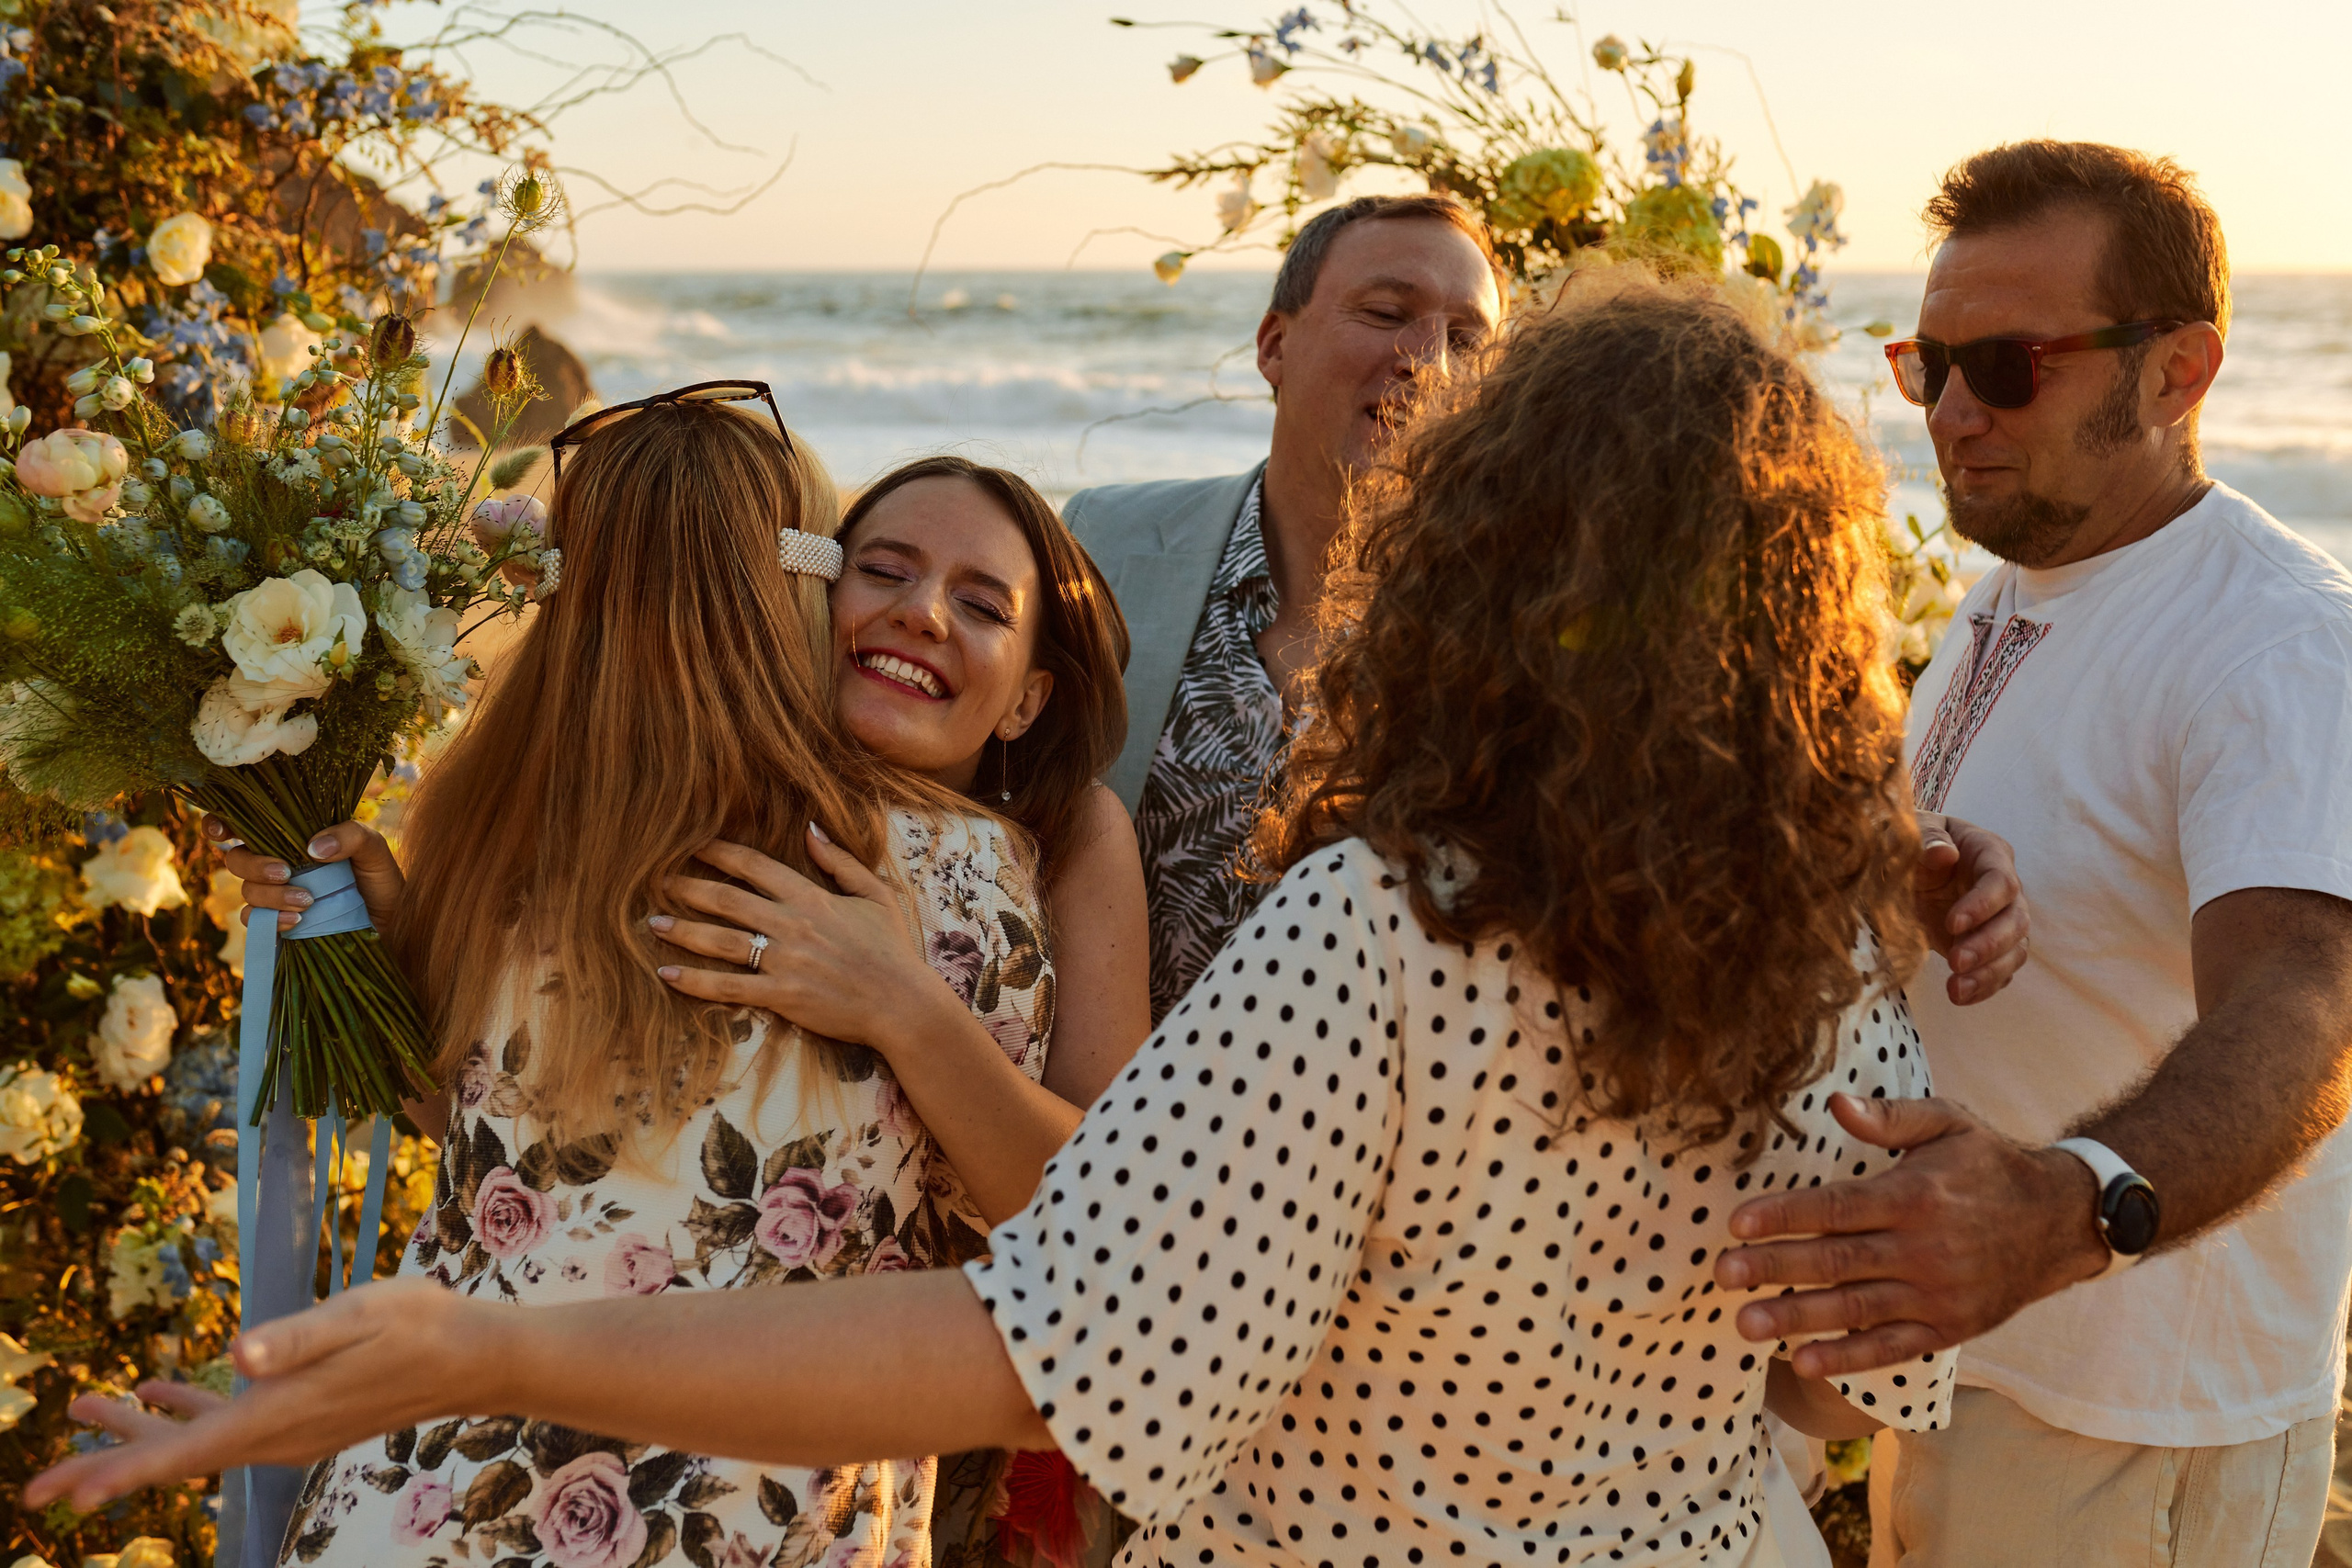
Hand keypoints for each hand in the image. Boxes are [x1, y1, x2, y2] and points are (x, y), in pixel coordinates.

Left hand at [24, 1278, 492, 1512]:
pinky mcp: (302, 1419)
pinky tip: (161, 1390)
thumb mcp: (360, 1315)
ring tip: (83, 1412)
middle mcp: (279, 1435)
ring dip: (139, 1435)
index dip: (120, 1471)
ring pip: (198, 1444)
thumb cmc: (423, 1326)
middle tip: (39, 1486)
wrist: (478, 1359)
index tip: (62, 1493)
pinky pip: (228, 1428)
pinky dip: (187, 1415)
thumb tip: (237, 1354)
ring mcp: (290, 1432)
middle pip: (179, 1459)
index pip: (187, 1451)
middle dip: (108, 1465)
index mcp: (283, 1412)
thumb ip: (298, 1337)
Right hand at [202, 815, 404, 934]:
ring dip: (271, 895)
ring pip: (246, 890)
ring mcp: (275, 896)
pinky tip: (296, 921)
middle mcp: (278, 864)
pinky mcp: (277, 924)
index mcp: (293, 838)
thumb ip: (351, 836)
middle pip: (237, 858)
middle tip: (286, 872)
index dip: (221, 823)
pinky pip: (255, 921)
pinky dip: (271, 919)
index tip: (222, 830)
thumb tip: (313, 847)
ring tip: (307, 901)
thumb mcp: (374, 851)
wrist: (392, 926)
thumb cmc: (382, 882)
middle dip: (254, 864)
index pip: (246, 825)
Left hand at [652, 826, 952, 1050]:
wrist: (903, 1003)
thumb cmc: (893, 951)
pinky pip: (728, 987)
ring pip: (721, 941)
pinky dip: (695, 981)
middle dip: (688, 889)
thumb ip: (840, 862)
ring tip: (653, 924)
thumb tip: (810, 829)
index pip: (755, 867)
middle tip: (658, 882)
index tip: (693, 846)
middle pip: (727, 900)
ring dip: (683, 931)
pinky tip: (668, 975)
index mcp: (812, 898)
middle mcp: (791, 925)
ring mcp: (784, 961)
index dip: (720, 853)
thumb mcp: (875, 895)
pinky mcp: (780, 996)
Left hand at [1710, 1094, 2106, 1377]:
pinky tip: (1805, 1360)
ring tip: (1745, 1324)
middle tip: (1722, 1275)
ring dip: (1797, 1317)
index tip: (1736, 1224)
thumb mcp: (1949, 1123)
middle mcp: (1924, 1248)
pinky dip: (1849, 1357)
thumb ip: (1891, 1116)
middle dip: (1775, 1267)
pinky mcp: (1949, 1326)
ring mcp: (1936, 1293)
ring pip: (1856, 1308)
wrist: (2060, 1221)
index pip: (1837, 1207)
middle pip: (1837, 1260)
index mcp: (1915, 1195)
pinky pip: (1892, 1346)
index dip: (1784, 1215)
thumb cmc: (1990, 1165)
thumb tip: (1836, 1103)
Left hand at [1914, 811, 2030, 1004]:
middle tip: (1954, 962)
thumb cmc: (1913, 843)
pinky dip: (1985, 986)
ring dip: (1989, 973)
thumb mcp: (1911, 832)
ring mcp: (2001, 920)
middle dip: (1988, 945)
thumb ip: (1926, 839)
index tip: (1951, 924)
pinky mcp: (1991, 946)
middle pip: (2016, 921)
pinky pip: (2000, 970)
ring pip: (2015, 950)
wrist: (1908, 866)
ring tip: (1956, 991)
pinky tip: (1961, 997)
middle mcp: (2005, 889)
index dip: (1982, 905)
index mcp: (1990, 853)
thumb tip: (1944, 853)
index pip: (2001, 882)